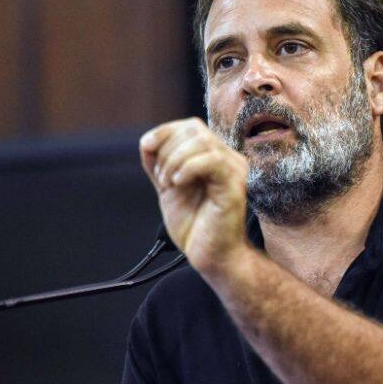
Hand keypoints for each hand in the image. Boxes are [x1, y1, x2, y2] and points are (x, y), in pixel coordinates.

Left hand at [139, 117, 250, 273]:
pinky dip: (188, 168)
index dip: (165, 132)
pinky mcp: (235, 186)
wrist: (210, 256)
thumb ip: (159, 165)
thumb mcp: (169, 188)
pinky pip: (212, 161)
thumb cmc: (195, 226)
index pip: (191, 127)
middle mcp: (229, 159)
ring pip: (202, 142)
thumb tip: (147, 142)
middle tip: (161, 178)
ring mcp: (234, 171)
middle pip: (194, 129)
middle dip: (167, 149)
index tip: (146, 148)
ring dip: (174, 160)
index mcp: (216, 157)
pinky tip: (178, 184)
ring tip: (169, 184)